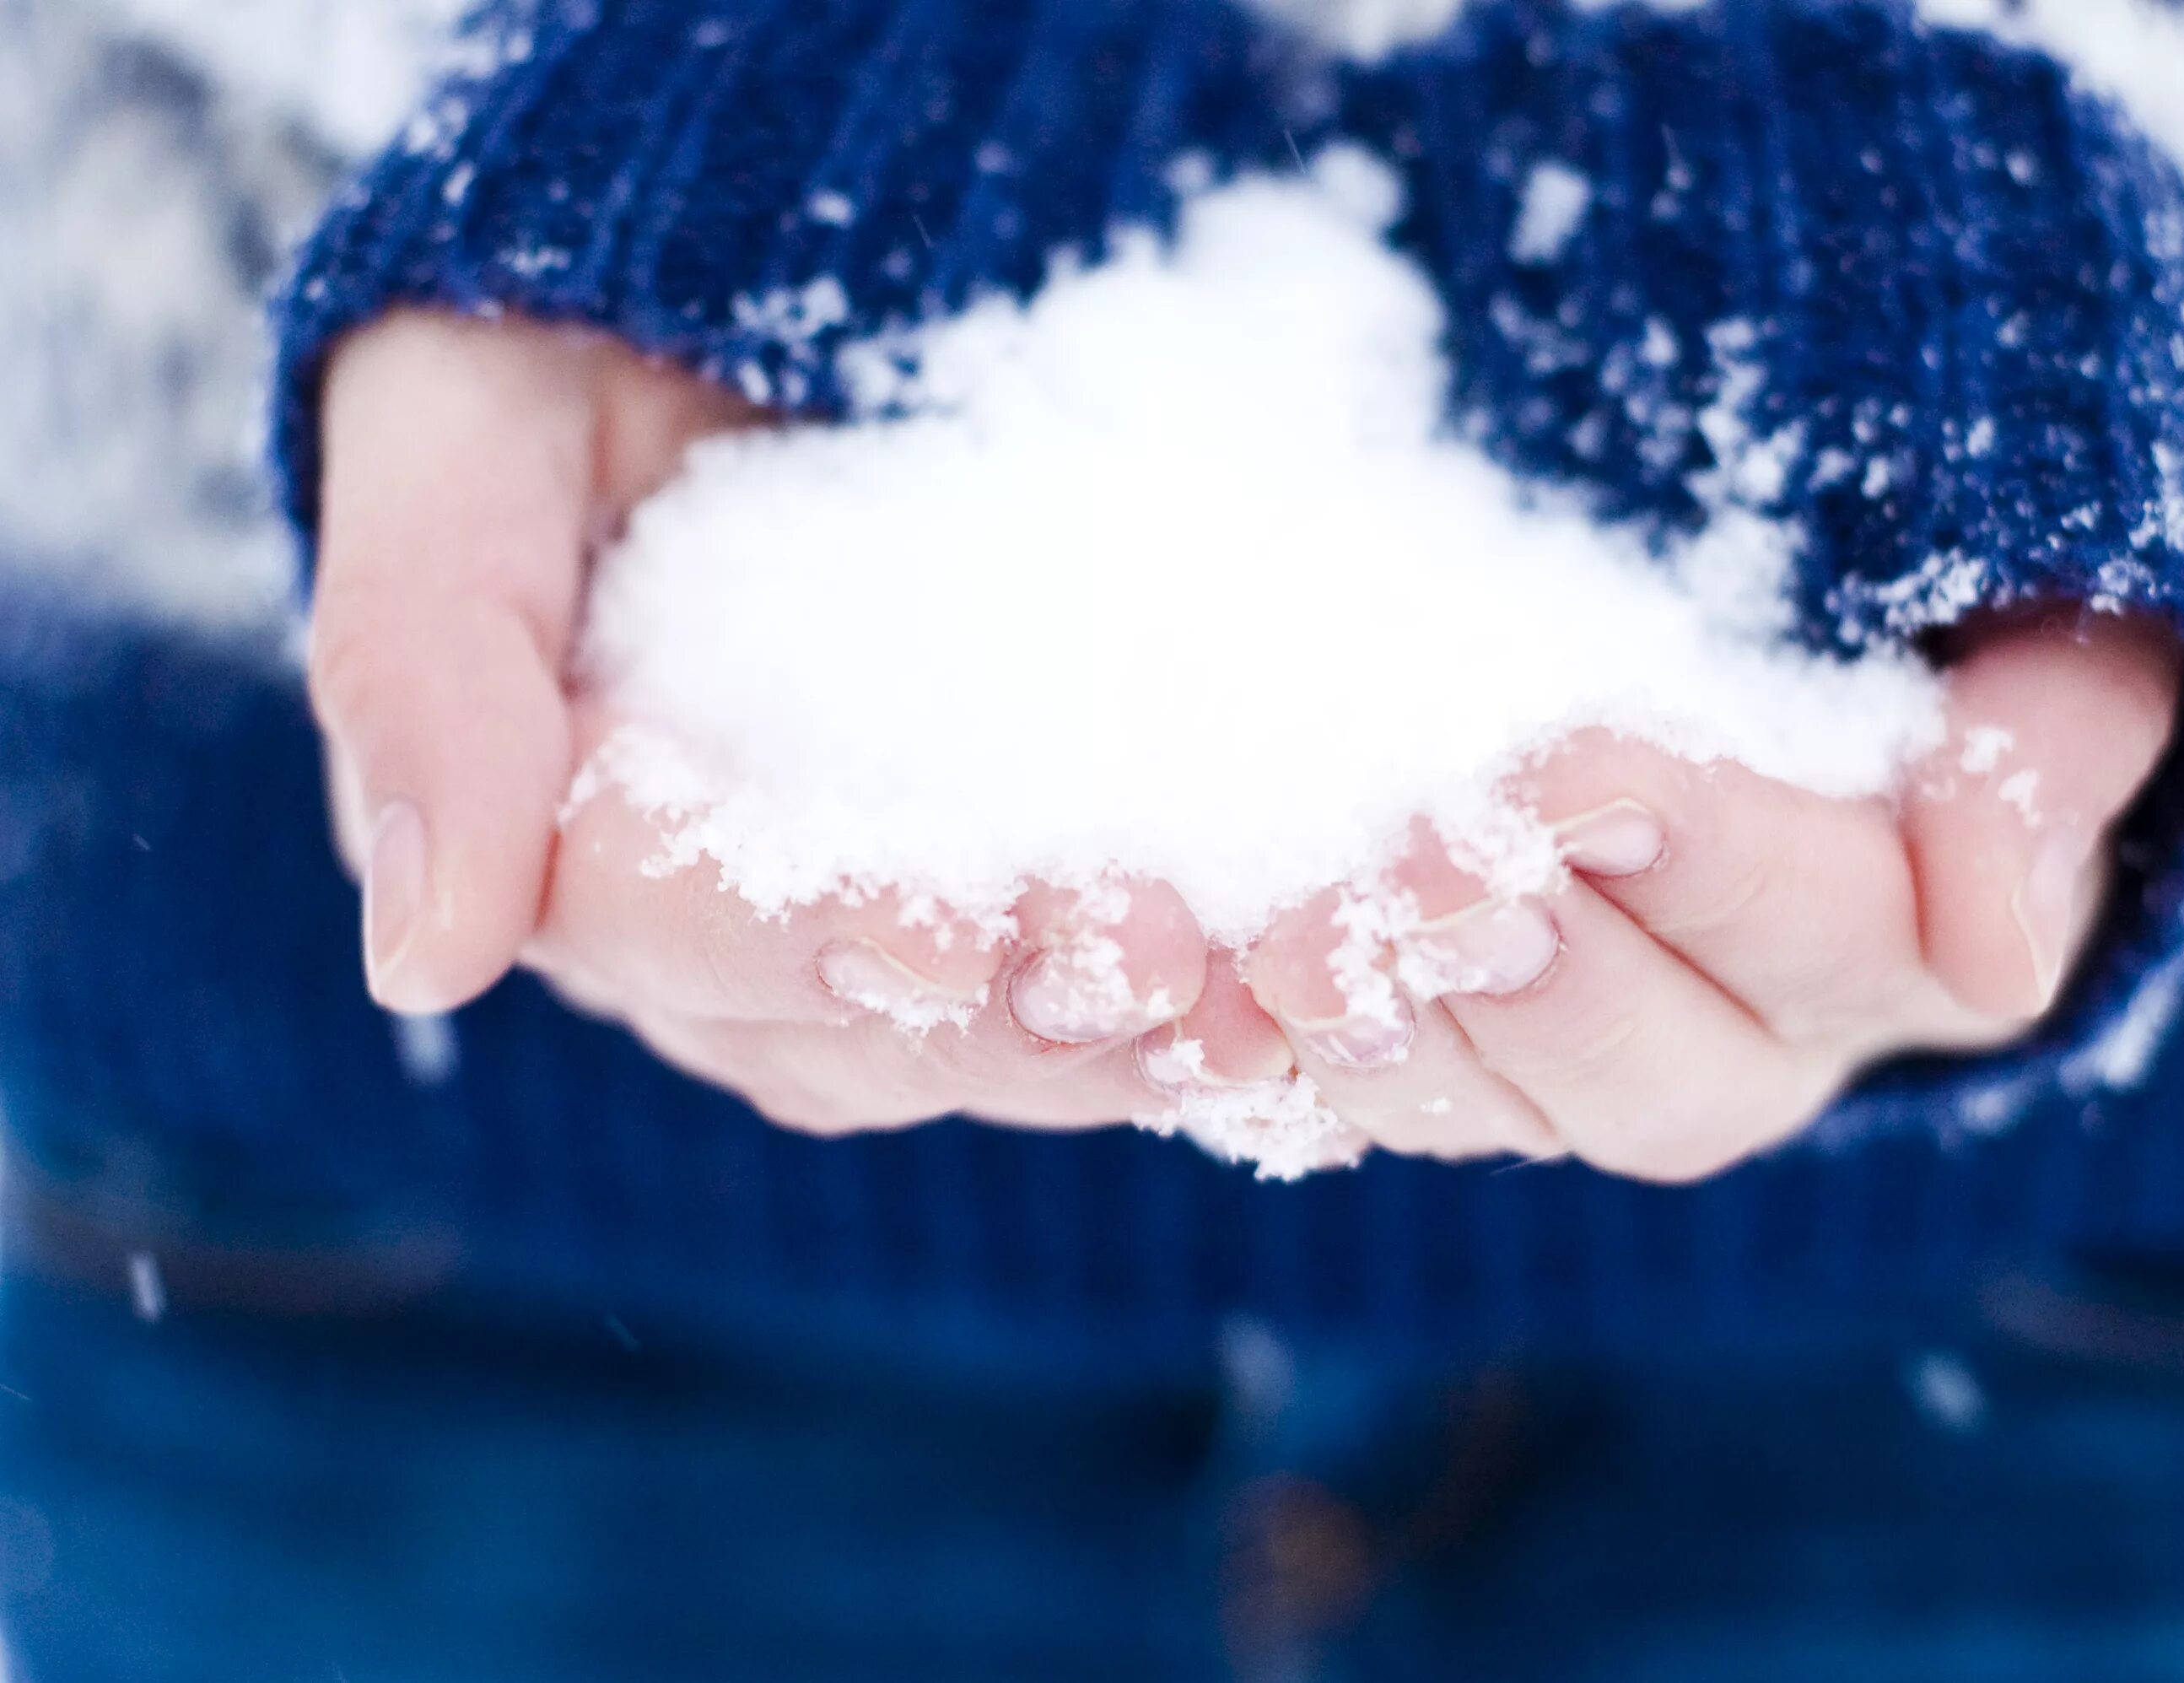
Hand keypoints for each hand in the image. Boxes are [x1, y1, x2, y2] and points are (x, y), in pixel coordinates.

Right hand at [311, 313, 1244, 1142]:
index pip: (669, 929)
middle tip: (1170, 962)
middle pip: (838, 1030)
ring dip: (1105, 1043)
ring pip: (958, 1050)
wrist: (720, 306)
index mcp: (545, 835)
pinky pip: (1050, 994)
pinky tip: (1278, 985)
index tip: (960, 927)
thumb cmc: (556, 339)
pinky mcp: (964, 894)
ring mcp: (831, 929)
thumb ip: (419, 665)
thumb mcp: (460, 440)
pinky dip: (1161, 1004)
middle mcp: (686, 931)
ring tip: (1254, 1004)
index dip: (813, 940)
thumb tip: (426, 958)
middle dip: (1005, 1010)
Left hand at [1218, 613, 2183, 1181]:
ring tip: (1277, 946)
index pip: (1815, 929)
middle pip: (1640, 1072)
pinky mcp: (1427, 1041)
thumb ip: (2051, 749)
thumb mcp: (2044, 630)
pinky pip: (1342, 1097)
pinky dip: (1252, 1058)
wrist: (1789, 620)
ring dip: (1373, 1036)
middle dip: (1518, 972)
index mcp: (1900, 954)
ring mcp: (1567, 1061)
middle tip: (1404, 875)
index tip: (1576, 757)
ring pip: (1480, 1109)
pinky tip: (1173, 999)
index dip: (1696, 855)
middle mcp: (1735, 1047)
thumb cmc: (1936, 602)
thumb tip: (1997, 959)